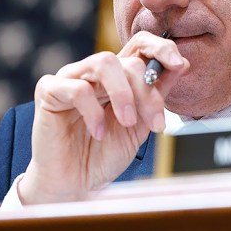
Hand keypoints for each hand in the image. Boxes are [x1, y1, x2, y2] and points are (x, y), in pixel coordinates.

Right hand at [18, 31, 188, 203]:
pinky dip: (93, 111)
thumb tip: (181, 64)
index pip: (139, 44)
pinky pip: (77, 88)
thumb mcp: (140, 126)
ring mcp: (70, 78)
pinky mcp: (49, 91)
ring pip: (103, 62)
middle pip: (126, 60)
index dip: (160, 47)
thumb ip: (156, 96)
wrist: (74, 185)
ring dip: (123, 93)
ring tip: (128, 122)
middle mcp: (93, 73)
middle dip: (146, 91)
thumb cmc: (102, 156)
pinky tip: (97, 132)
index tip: (177, 64)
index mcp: (117, 78)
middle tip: (154, 122)